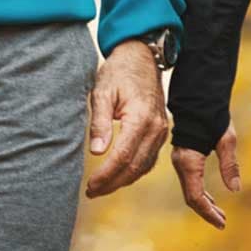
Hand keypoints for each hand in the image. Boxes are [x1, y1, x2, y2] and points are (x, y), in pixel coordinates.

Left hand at [84, 39, 168, 197]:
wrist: (141, 58)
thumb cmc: (119, 72)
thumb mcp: (102, 92)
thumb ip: (99, 122)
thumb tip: (96, 152)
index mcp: (141, 118)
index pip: (122, 157)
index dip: (105, 175)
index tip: (90, 185)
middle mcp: (155, 129)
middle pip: (134, 167)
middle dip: (112, 183)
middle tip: (91, 192)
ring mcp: (161, 131)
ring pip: (143, 167)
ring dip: (122, 181)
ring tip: (101, 187)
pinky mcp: (160, 132)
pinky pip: (149, 159)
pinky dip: (133, 171)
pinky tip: (118, 175)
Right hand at [172, 123, 240, 229]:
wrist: (197, 97)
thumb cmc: (213, 116)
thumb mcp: (226, 140)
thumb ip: (229, 165)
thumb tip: (234, 189)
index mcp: (189, 162)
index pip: (195, 197)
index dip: (208, 213)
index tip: (222, 223)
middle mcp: (181, 164)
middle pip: (191, 197)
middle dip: (207, 212)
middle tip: (223, 222)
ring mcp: (180, 161)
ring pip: (189, 190)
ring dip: (204, 203)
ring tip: (220, 214)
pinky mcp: (183, 158)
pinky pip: (189, 182)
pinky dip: (200, 193)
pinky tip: (211, 198)